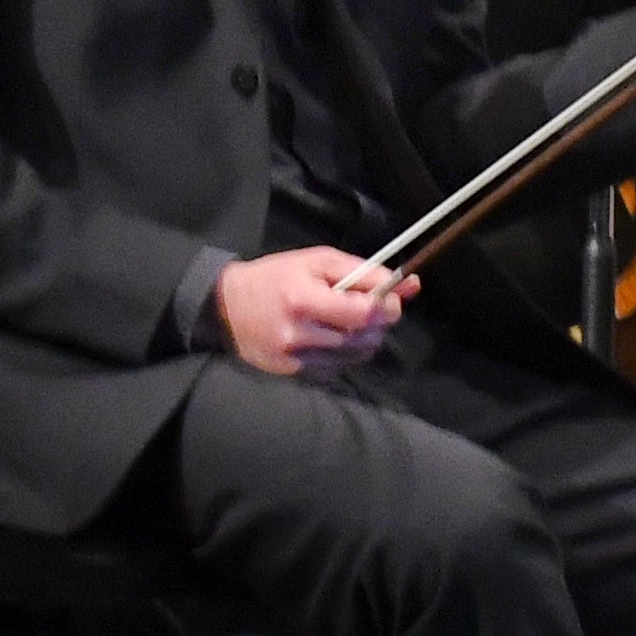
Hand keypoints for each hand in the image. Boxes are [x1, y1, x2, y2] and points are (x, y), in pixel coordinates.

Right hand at [215, 246, 411, 375]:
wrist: (226, 307)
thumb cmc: (275, 276)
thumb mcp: (317, 261)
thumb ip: (364, 272)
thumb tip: (409, 283)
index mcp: (303, 300)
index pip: (363, 313)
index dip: (387, 308)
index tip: (391, 300)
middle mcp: (298, 334)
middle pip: (363, 338)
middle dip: (378, 324)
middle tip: (371, 309)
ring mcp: (293, 358)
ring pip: (354, 357)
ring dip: (364, 339)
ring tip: (350, 322)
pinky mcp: (291, 374)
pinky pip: (336, 368)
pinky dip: (344, 354)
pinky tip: (331, 339)